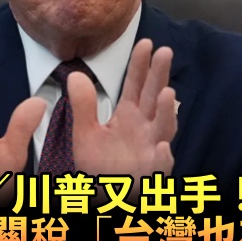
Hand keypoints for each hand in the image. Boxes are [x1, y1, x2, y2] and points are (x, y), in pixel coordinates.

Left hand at [69, 39, 175, 194]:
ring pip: (163, 129)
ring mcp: (151, 150)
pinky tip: (162, 150)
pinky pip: (159, 169)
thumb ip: (83, 106)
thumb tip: (75, 75)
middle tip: (164, 52)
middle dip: (159, 76)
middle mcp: (144, 129)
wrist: (102, 198)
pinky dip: (162, 160)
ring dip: (166, 113)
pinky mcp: (151, 176)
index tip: (145, 42)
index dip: (140, 66)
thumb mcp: (84, 134)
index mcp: (129, 116)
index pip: (135, 86)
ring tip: (166, 94)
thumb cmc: (98, 166)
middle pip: (154, 98)